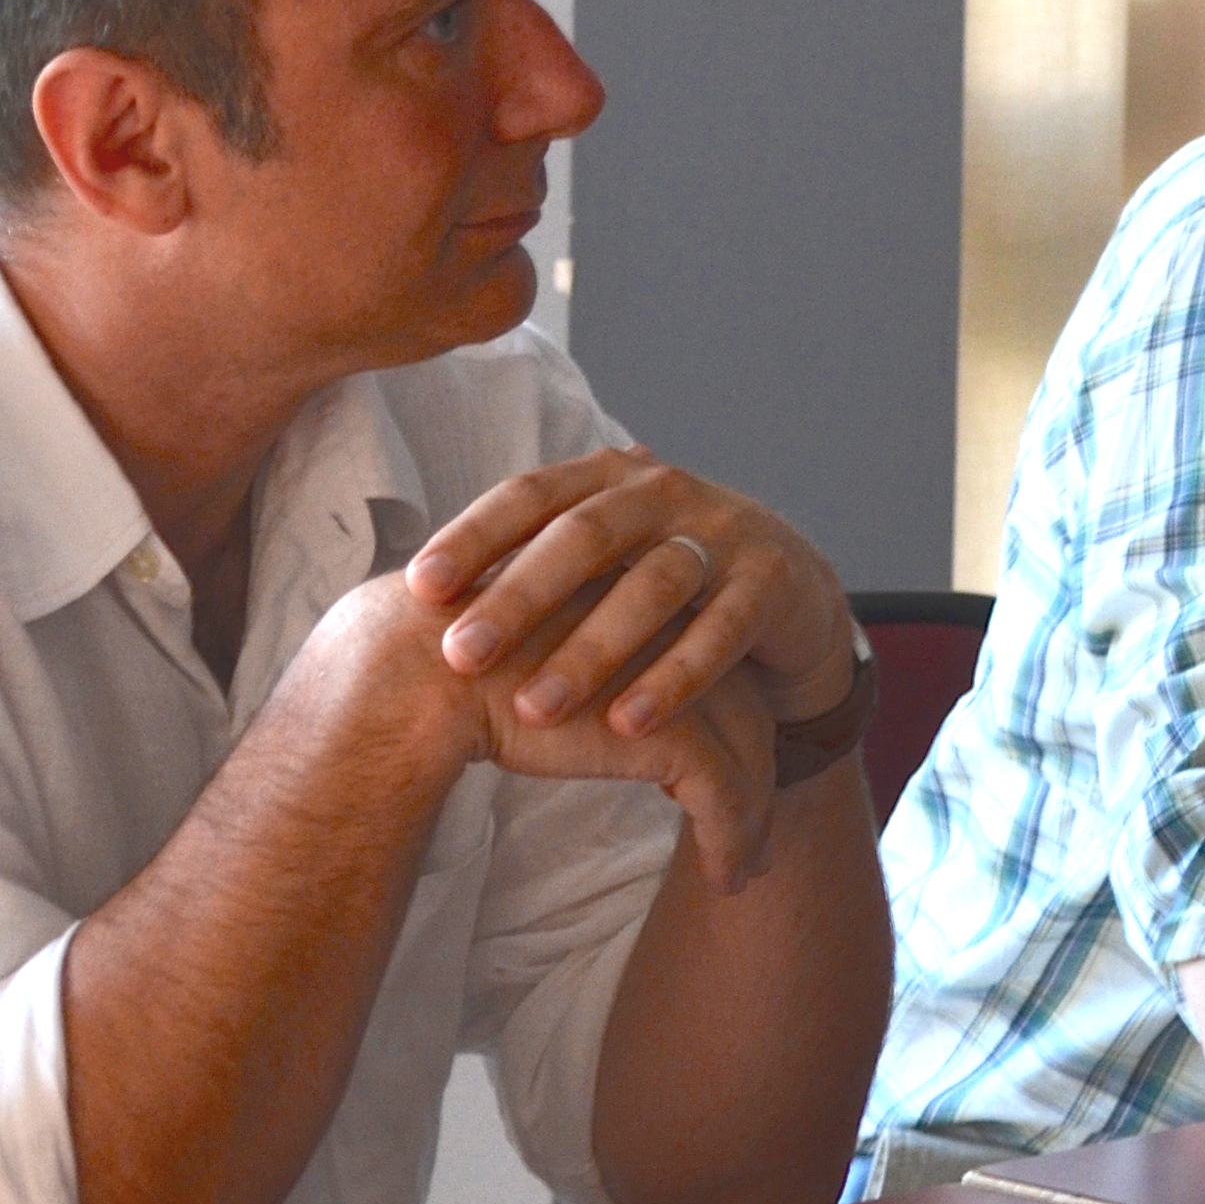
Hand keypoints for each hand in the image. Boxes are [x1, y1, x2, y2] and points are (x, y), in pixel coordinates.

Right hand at [310, 569, 786, 894]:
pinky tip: (726, 881)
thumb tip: (550, 701)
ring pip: (748, 757)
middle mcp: (671, 626)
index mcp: (638, 598)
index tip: (714, 777)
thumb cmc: (443, 665)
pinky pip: (727, 795)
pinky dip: (732, 843)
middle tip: (750, 836)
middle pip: (743, 709)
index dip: (720, 725)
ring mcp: (675, 672)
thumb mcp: (520, 652)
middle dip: (753, 776)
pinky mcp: (669, 725)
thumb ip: (556, 662)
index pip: (706, 667)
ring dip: (750, 823)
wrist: (414, 671)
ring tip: (740, 874)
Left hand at [404, 447, 851, 740]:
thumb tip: (415, 601)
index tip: (419, 589)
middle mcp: (664, 492)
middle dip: (519, 597)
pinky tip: (628, 726)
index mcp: (609, 477)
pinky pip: (721, 632)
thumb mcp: (603, 558)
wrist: (790, 590)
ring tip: (534, 709)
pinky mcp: (771, 582)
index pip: (530, 495)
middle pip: (584, 537)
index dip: (473, 536)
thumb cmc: (665, 579)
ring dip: (591, 649)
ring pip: (652, 586)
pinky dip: (674, 678)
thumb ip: (532, 564)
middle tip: (460, 654)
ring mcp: (723, 532)